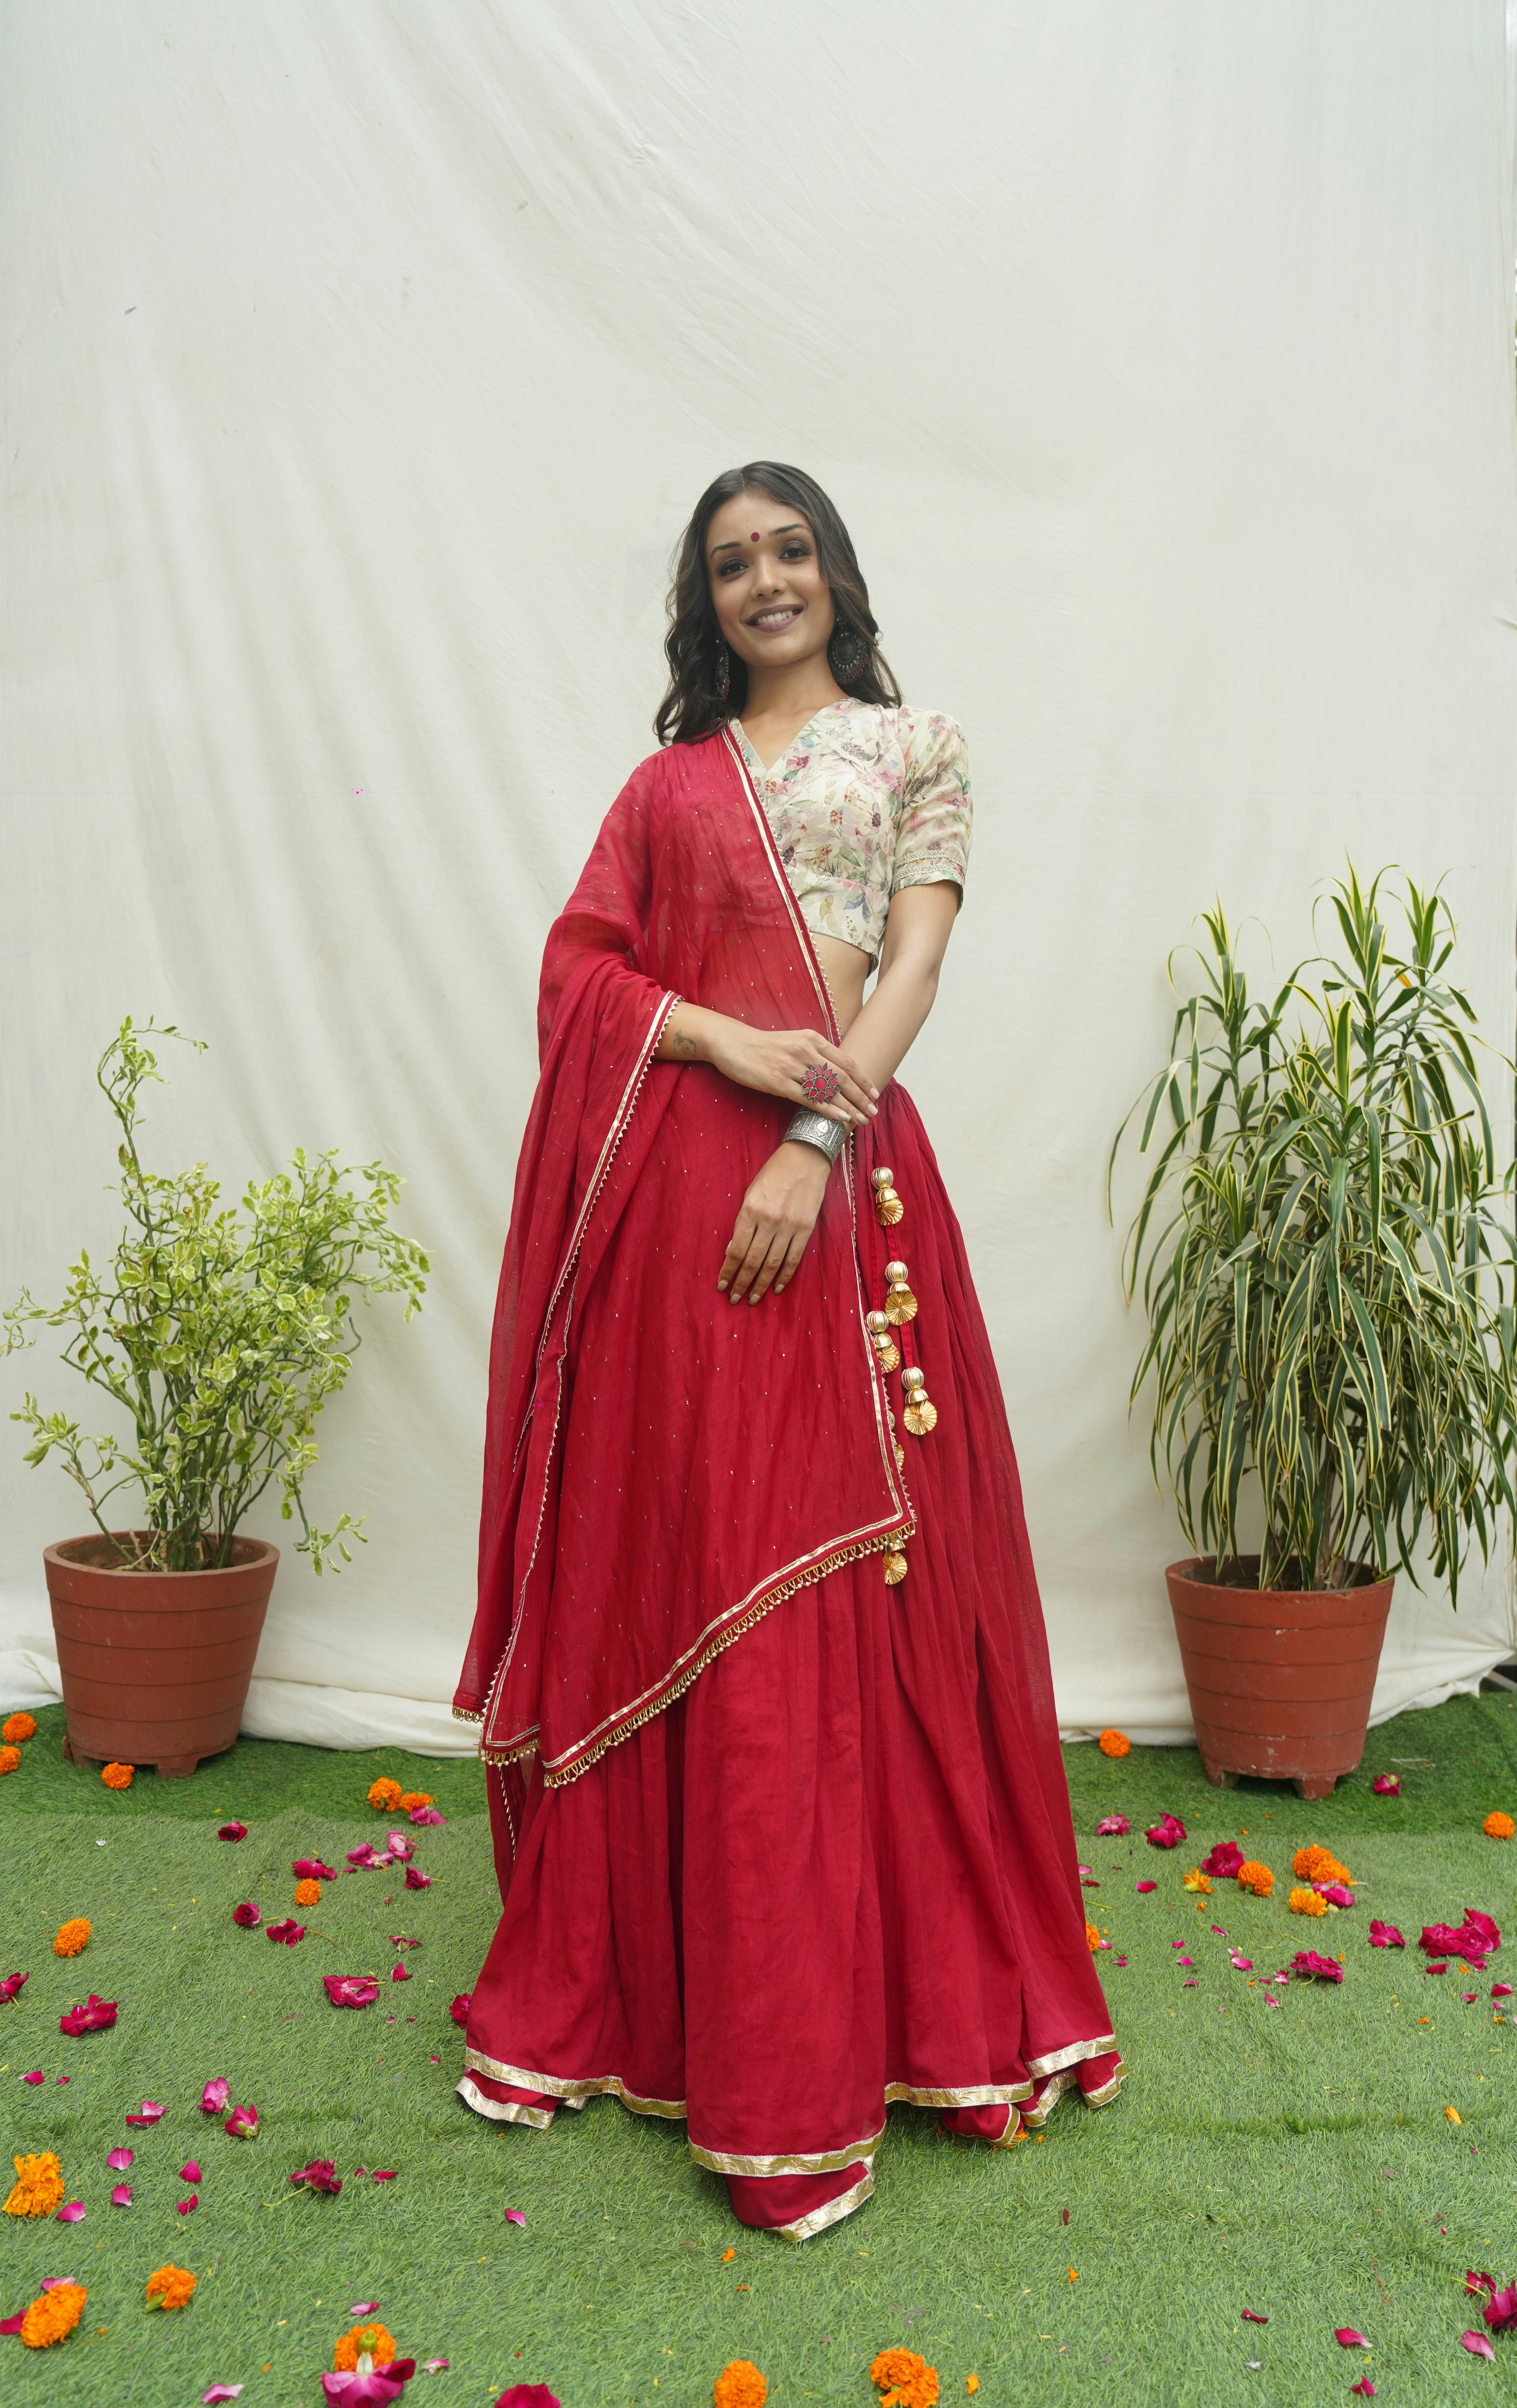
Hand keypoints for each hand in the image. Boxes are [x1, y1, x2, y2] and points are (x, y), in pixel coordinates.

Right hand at [704, 1022, 877, 1125]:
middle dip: (860, 1096)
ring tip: (861, 1120)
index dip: (862, 1079)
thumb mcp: (794, 1042)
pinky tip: (840, 1118)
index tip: (874, 1093)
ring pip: (828, 1089)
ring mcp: (791, 1066)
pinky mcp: (777, 1082)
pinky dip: (827, 1109)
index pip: (846, 1062)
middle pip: (841, 1077)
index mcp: (812, 1039)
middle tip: (873, 1112)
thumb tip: (836, 1072)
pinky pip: (808, 1098)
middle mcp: (805, 1050)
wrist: (732, 1043)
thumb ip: (815, 1053)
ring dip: (848, 1107)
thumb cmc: (764, 1046)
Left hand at [718, 1142, 831, 1302]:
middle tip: (734, 1300)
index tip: (721, 1286)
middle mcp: (769, 1221)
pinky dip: (785, 1276)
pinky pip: (794, 1258)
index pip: (736, 1250)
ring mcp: (789, 1226)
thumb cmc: (773, 1174)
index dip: (728, 1271)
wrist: (806, 1158)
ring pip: (773, 1264)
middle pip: (753, 1261)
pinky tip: (777, 1288)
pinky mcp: (806, 1228)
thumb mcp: (750, 1194)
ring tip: (752, 1300)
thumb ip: (743, 1222)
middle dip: (741, 1283)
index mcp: (750, 1210)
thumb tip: (735, 1250)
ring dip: (761, 1285)